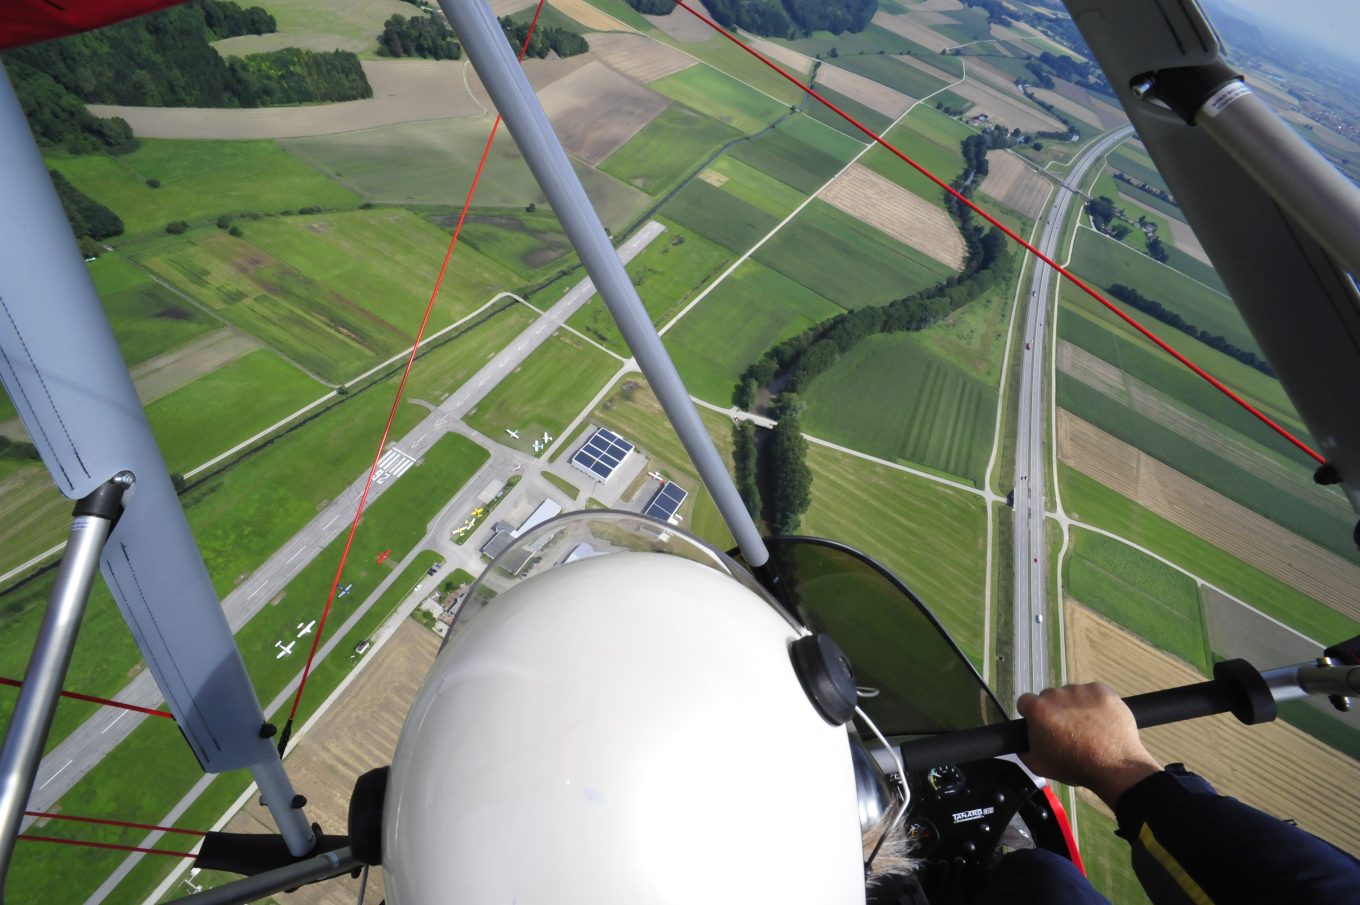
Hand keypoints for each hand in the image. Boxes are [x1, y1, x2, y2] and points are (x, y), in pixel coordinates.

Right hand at [1017, 683, 1161, 808]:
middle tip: (1068, 731)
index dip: (1032, 715)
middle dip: (1056, 711)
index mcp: (1038, 709)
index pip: (1025, 702)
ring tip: (1089, 728)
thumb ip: (1023, 748)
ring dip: (1076, 706)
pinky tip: (1102, 720)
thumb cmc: (1074, 766)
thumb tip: (1022, 740)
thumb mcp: (1038, 765)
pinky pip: (1093, 693)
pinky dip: (1096, 703)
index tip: (1043, 727)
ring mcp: (1081, 689)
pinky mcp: (1102, 690)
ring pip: (1073, 695)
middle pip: (1050, 697)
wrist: (1115, 766)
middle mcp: (1057, 693)